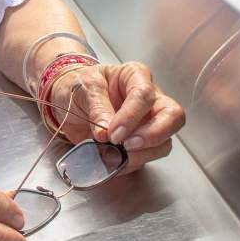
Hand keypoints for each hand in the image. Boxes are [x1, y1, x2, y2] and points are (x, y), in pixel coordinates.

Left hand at [49, 62, 184, 172]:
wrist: (67, 100)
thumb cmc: (79, 86)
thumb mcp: (84, 89)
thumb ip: (97, 108)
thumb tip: (106, 133)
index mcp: (135, 76)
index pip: (145, 95)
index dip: (131, 116)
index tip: (113, 133)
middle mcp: (149, 99)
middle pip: (173, 116)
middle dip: (154, 135)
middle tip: (128, 145)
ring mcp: (148, 122)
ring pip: (163, 142)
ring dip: (140, 154)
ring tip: (112, 156)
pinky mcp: (140, 144)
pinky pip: (146, 158)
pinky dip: (130, 164)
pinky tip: (112, 162)